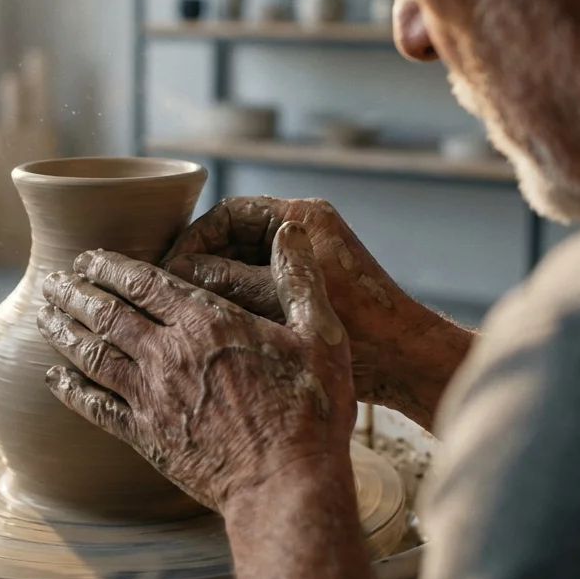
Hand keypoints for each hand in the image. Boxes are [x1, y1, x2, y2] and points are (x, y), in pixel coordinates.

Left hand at [37, 222, 356, 512]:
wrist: (286, 485)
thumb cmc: (310, 411)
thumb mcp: (321, 335)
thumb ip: (300, 279)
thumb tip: (291, 230)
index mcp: (207, 322)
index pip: (144, 281)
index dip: (111, 265)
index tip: (89, 256)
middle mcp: (169, 353)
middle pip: (107, 313)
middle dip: (75, 292)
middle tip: (52, 280)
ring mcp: (152, 396)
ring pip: (93, 354)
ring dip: (63, 331)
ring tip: (43, 315)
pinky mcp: (146, 436)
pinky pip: (95, 407)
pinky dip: (69, 389)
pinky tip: (52, 378)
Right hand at [163, 197, 473, 426]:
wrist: (411, 364)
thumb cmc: (360, 330)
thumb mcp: (281, 303)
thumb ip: (225, 282)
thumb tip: (174, 276)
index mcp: (304, 220)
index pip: (229, 214)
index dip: (195, 239)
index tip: (171, 270)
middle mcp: (305, 236)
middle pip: (233, 239)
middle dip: (200, 265)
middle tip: (168, 294)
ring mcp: (308, 267)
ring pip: (243, 268)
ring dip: (214, 290)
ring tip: (184, 317)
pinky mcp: (310, 297)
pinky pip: (259, 292)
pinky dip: (235, 308)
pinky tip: (213, 335)